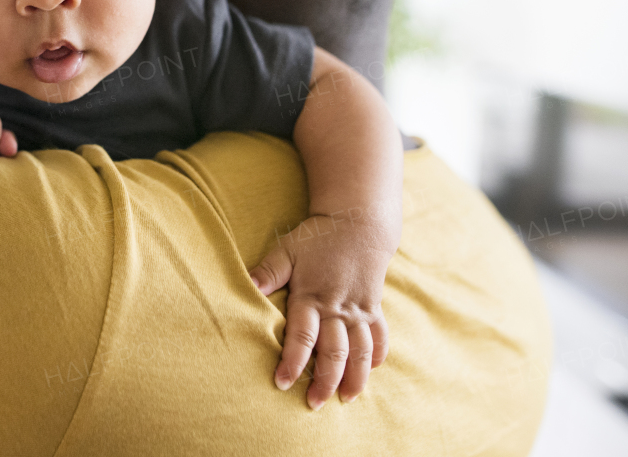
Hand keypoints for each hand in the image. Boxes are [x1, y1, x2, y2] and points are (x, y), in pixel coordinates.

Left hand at [248, 214, 394, 409]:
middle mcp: (337, 308)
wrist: (357, 223)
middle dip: (324, 381)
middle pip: (334, 352)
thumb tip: (247, 286)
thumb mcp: (287, 249)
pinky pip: (380, 337)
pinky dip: (378, 356)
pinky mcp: (374, 308)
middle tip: (313, 404)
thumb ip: (267, 271)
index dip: (292, 361)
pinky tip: (370, 372)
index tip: (282, 383)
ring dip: (355, 378)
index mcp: (312, 296)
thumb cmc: (316, 239)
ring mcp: (359, 309)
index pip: (302, 336)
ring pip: (362, 351)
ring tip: (346, 399)